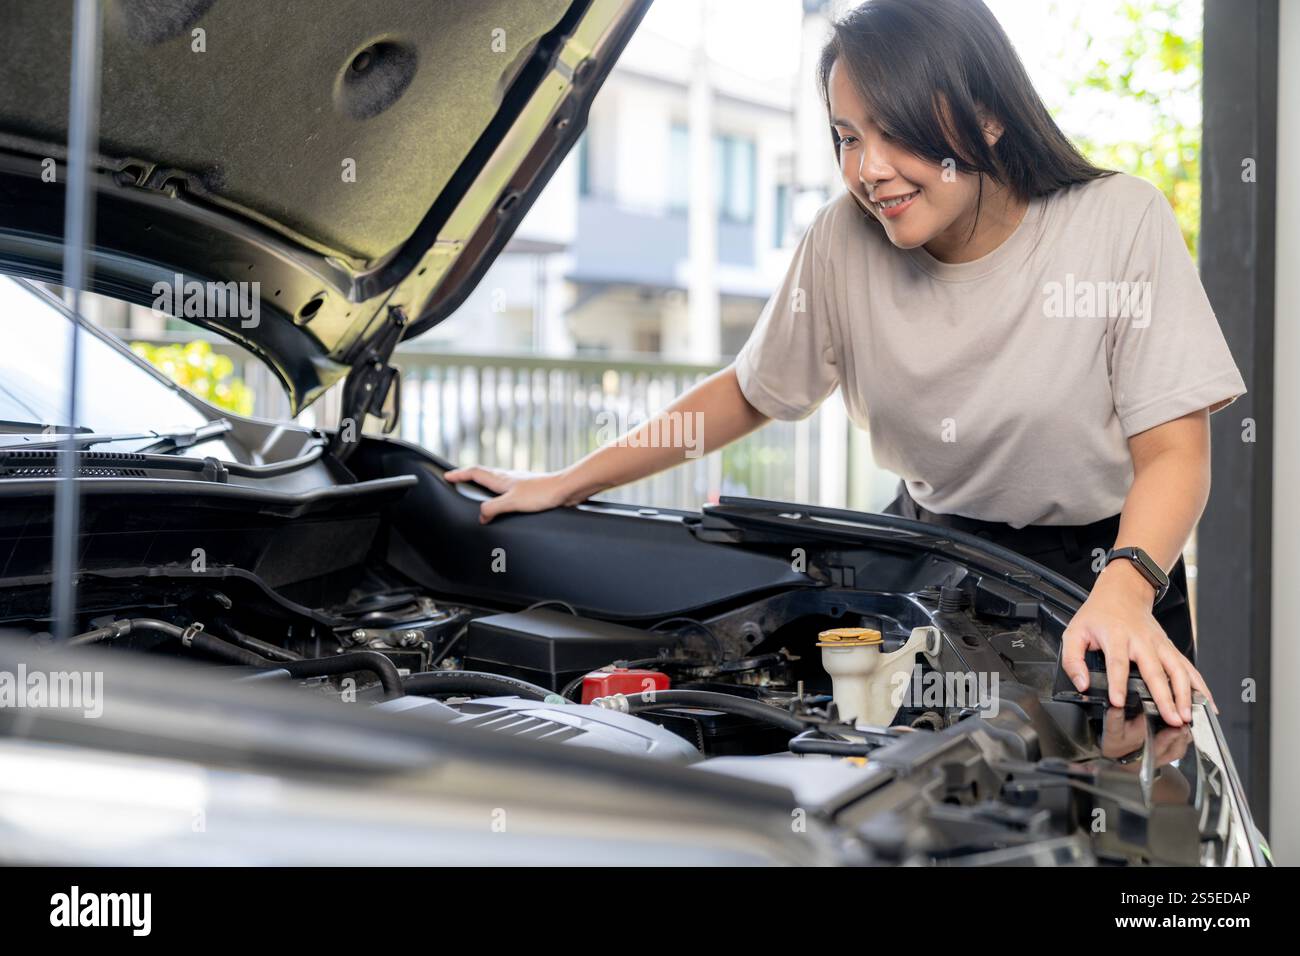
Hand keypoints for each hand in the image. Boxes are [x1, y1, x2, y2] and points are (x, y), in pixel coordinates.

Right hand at [443, 465, 584, 523]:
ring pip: (495, 479)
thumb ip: (493, 508)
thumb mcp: (512, 503)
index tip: (446, 476)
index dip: (459, 474)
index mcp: (501, 479)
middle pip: (483, 473)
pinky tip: (503, 498)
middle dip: (468, 475)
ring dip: (482, 481)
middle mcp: (508, 478)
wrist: (566, 489)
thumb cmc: (542, 493)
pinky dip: (497, 490)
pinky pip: (506, 487)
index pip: (474, 472)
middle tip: (457, 478)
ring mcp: (518, 482)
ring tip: (475, 487)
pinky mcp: (528, 489)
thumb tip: (480, 517)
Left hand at [1061, 562, 1216, 726]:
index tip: (1119, 701)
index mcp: (1116, 636)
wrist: (1122, 592)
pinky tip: (1208, 703)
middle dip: (1164, 696)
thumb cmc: (1099, 615)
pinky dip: (1201, 686)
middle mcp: (1142, 641)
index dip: (1118, 683)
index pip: (1118, 662)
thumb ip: (1073, 659)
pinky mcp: (1170, 649)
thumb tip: (1081, 684)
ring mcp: (1160, 645)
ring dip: (1185, 694)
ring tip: (1187, 716)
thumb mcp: (1075, 632)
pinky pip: (1189, 668)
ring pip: (1178, 670)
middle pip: (1155, 670)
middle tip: (1171, 718)